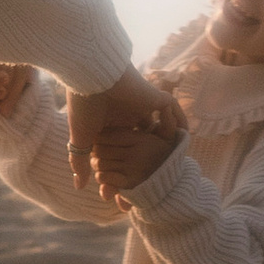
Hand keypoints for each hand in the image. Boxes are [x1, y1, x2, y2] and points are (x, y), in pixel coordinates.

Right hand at [67, 65, 180, 190]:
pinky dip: (179, 122)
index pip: (124, 146)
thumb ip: (80, 163)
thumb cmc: (83, 105)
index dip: (125, 164)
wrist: (92, 77)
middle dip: (147, 158)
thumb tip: (79, 186)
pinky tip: (184, 137)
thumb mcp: (81, 139)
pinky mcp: (155, 97)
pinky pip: (173, 110)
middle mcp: (129, 114)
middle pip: (143, 140)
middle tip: (154, 178)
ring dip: (166, 142)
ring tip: (174, 161)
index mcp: (112, 122)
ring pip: (160, 126)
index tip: (128, 183)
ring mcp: (143, 105)